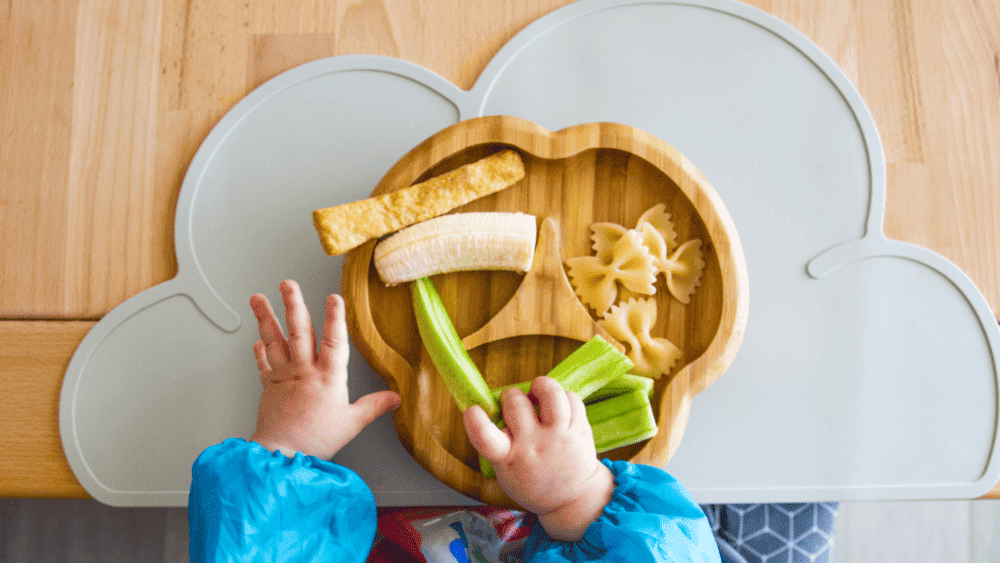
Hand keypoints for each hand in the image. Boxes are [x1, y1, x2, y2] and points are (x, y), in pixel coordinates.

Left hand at [248, 279, 400, 459]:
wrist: (282, 454)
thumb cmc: (316, 440)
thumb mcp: (352, 423)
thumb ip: (373, 406)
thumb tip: (395, 398)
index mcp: (328, 378)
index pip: (334, 341)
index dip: (335, 318)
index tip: (334, 298)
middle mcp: (304, 371)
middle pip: (299, 332)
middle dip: (293, 305)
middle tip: (288, 284)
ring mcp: (284, 376)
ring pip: (275, 341)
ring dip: (266, 318)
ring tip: (258, 298)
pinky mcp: (268, 386)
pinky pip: (263, 363)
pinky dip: (260, 349)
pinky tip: (257, 337)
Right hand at [463, 376, 613, 540]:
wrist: (573, 499)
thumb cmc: (532, 481)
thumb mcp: (505, 471)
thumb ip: (496, 442)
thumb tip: (492, 405)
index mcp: (509, 458)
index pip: (485, 437)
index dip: (475, 419)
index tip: (472, 410)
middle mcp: (534, 445)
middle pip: (516, 402)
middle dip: (511, 396)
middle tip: (515, 405)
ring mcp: (559, 436)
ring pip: (550, 392)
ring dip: (541, 386)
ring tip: (538, 393)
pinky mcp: (579, 428)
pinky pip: (571, 397)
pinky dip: (563, 396)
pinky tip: (558, 406)